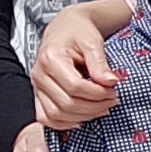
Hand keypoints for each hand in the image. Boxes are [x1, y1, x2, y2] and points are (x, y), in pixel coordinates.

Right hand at [32, 7, 123, 131]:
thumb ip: (100, 62)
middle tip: (113, 100)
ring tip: (102, 108)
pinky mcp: (38, 95)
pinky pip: (46, 118)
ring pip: (56, 115)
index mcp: (51, 58)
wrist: (65, 28)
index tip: (114, 90)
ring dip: (83, 116)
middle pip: (66, 104)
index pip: (75, 86)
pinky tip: (82, 118)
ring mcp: (36, 87)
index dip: (98, 93)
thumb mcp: (93, 41)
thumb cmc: (79, 32)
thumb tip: (111, 82)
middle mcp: (39, 75)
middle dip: (94, 106)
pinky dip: (64, 123)